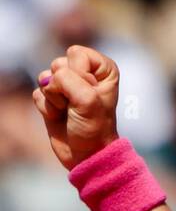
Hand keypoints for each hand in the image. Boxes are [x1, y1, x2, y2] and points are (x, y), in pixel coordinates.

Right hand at [31, 45, 118, 169]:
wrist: (86, 156)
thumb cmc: (93, 128)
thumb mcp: (87, 99)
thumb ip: (67, 78)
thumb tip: (46, 80)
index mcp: (102, 69)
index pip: (77, 54)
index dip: (79, 75)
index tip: (90, 96)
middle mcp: (84, 73)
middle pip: (59, 64)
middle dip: (65, 87)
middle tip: (77, 107)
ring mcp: (66, 86)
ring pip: (46, 77)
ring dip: (55, 99)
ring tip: (69, 112)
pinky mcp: (51, 98)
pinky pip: (38, 93)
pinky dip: (46, 108)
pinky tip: (58, 118)